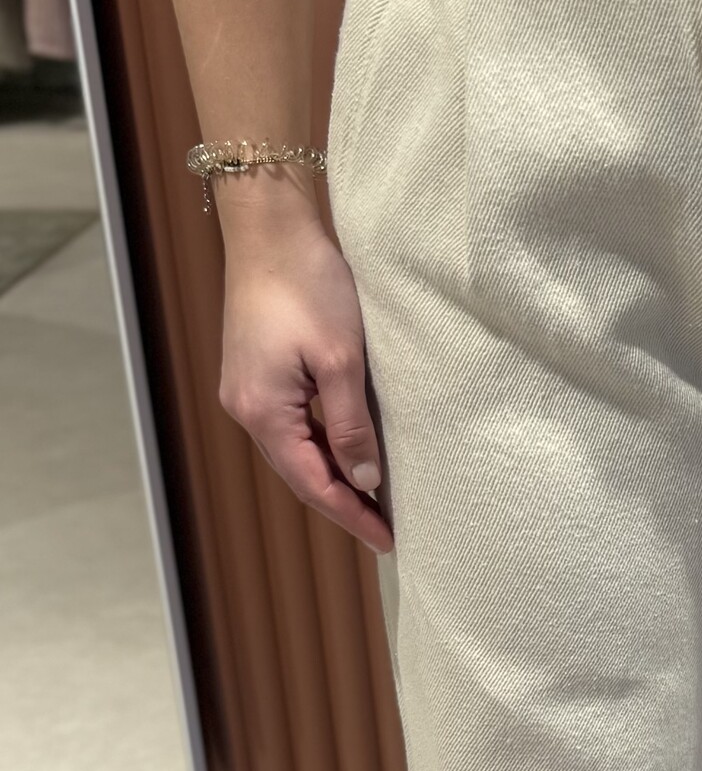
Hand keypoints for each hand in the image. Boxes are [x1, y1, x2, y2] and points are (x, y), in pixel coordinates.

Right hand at [218, 207, 393, 555]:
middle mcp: (245, 409)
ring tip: (376, 499)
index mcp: (262, 412)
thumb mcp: (341, 361)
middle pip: (300, 474)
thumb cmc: (308, 286)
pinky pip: (292, 426)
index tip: (387, 540)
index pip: (313, 485)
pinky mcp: (256, 373)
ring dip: (334, 475)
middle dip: (344, 503)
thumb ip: (351, 425)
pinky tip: (351, 451)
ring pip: (296, 452)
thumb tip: (365, 479)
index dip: (351, 515)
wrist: (271, 230)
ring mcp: (247, 391)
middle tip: (387, 529)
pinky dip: (323, 446)